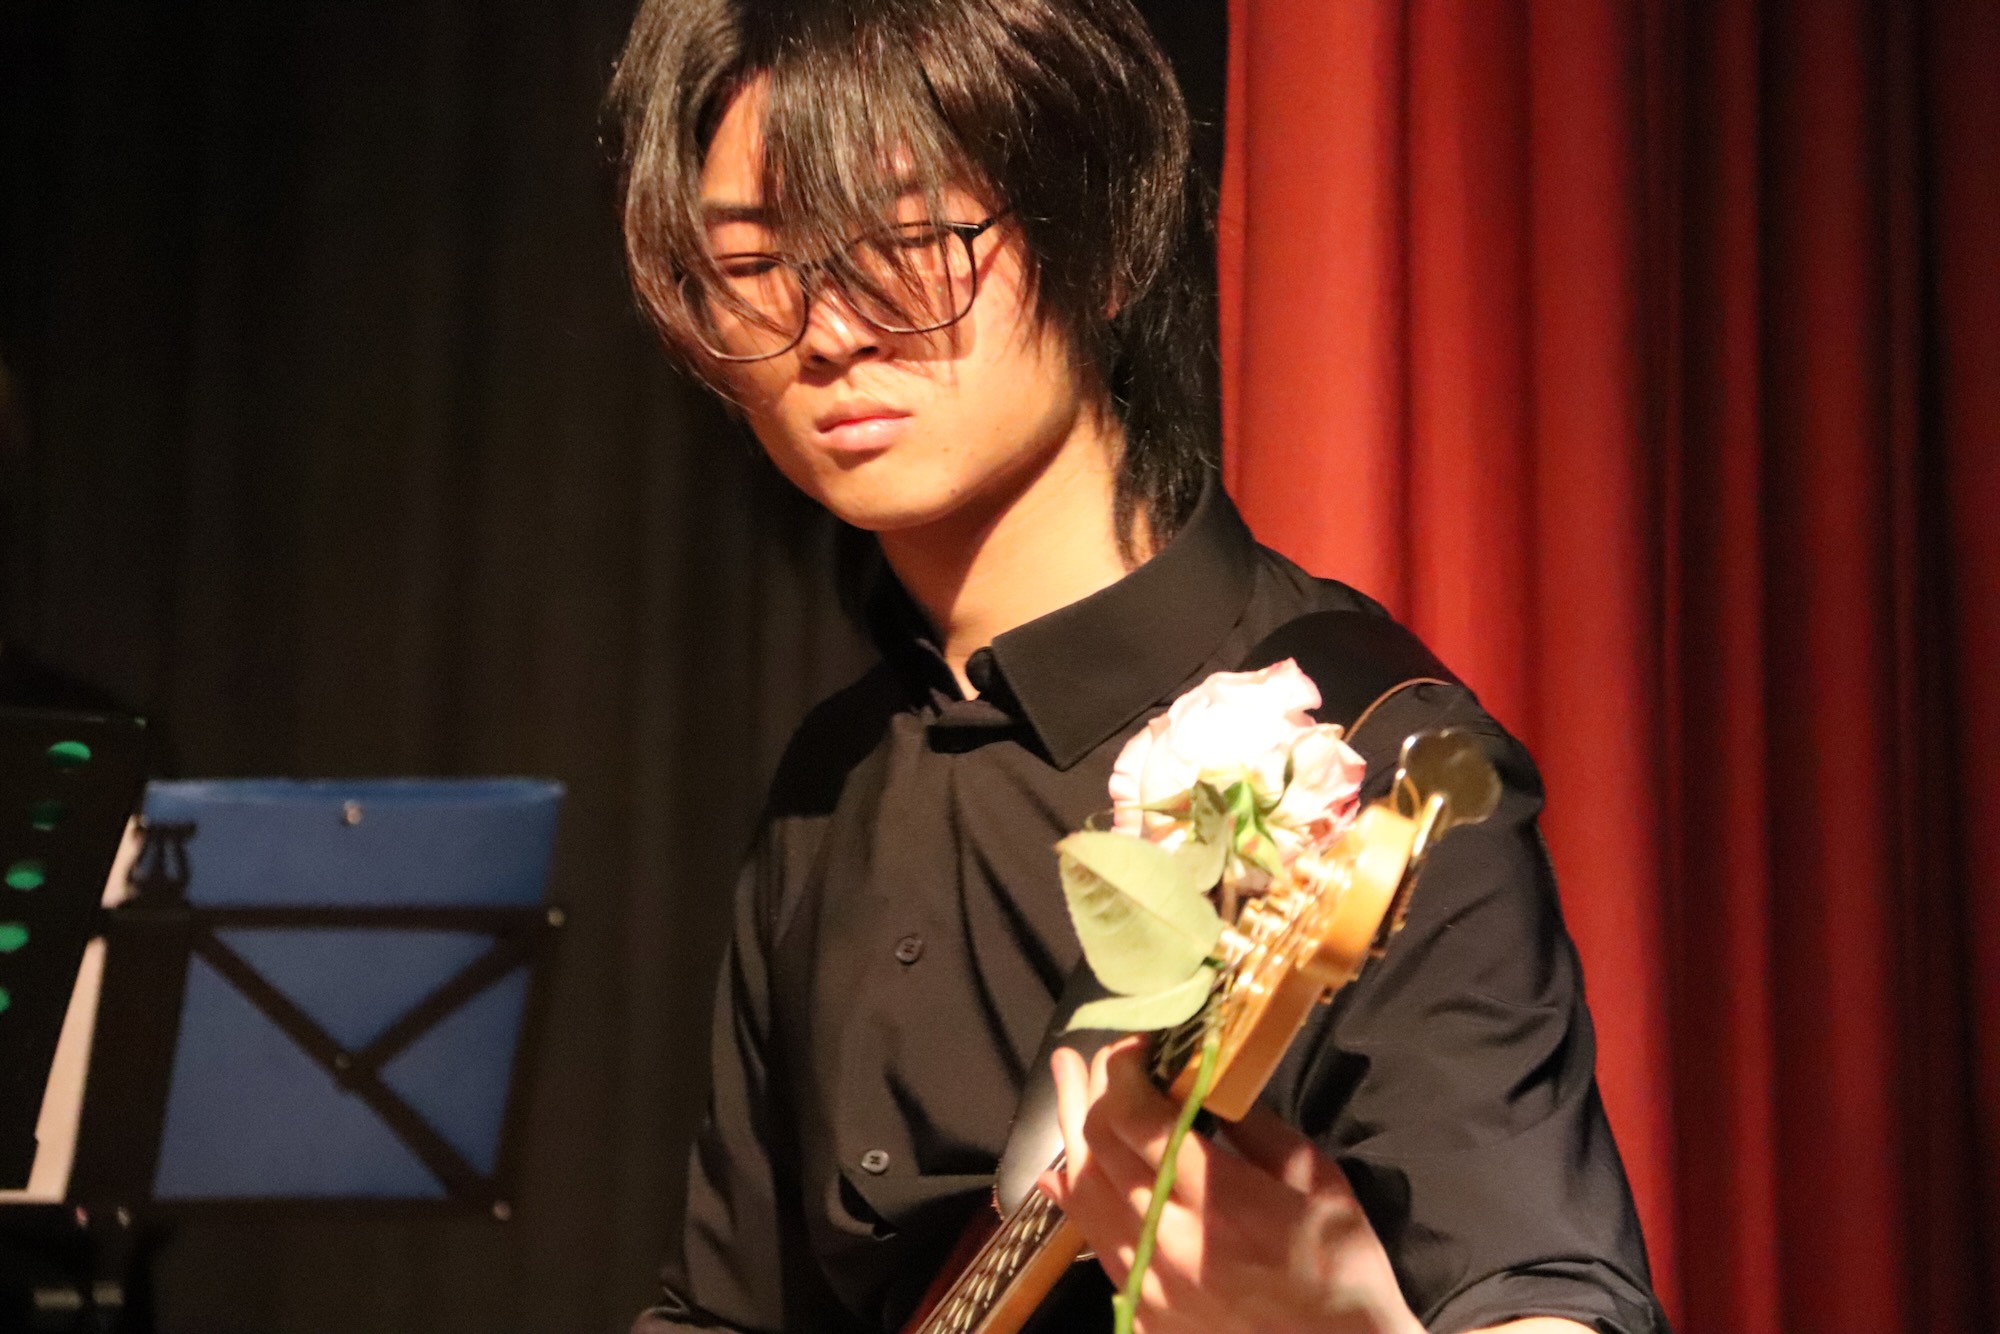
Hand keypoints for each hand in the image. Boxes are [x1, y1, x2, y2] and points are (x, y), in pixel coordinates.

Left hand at [1038, 1036, 1424, 1333]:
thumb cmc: (1342, 1265)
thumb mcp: (1317, 1179)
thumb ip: (1255, 1126)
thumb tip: (1206, 1083)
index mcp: (1220, 1200)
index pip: (1138, 1120)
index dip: (1124, 1071)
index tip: (1137, 1045)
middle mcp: (1171, 1240)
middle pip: (1100, 1149)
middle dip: (1091, 1090)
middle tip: (1086, 1056)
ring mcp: (1149, 1282)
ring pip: (1084, 1193)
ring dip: (1071, 1133)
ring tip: (1065, 1086)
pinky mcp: (1142, 1310)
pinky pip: (1094, 1243)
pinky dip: (1074, 1199)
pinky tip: (1058, 1175)